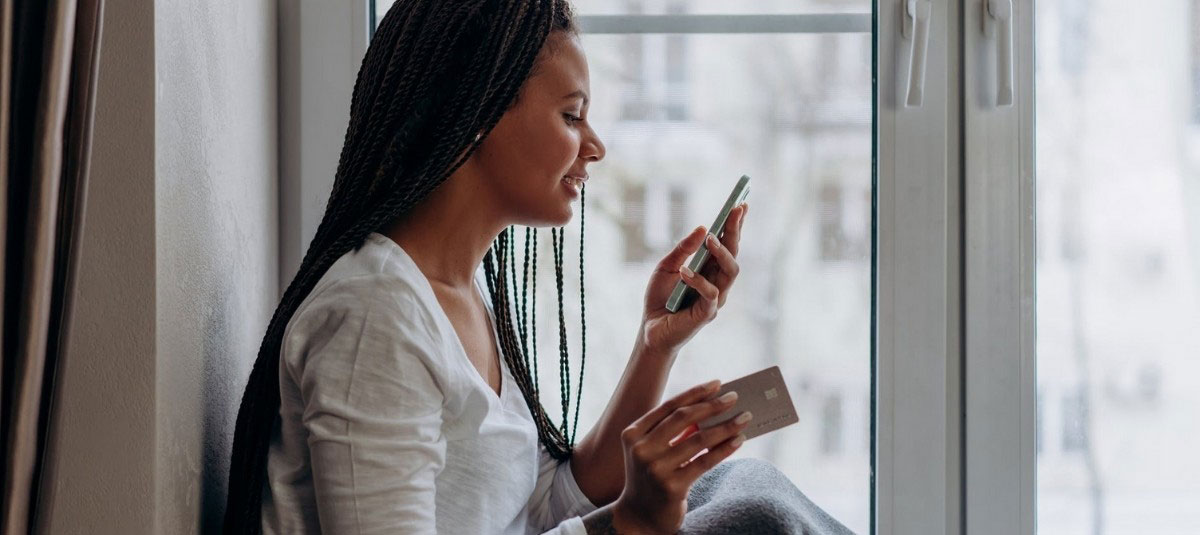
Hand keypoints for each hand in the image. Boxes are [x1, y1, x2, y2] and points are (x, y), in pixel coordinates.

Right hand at [609, 380, 751, 533]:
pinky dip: (725, 449)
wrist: (639, 517)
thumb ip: (673, 431)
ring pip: (698, 440)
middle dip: (712, 405)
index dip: (695, 393)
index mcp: (632, 434)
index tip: (717, 384)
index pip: (669, 406)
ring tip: (744, 418)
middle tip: (734, 398)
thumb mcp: (653, 451)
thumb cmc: (651, 477)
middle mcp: (641, 449)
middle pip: (683, 418)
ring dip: (725, 427)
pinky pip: (705, 462)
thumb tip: (710, 408)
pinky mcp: (671, 487)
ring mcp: (655, 469)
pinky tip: (738, 440)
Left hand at [639, 203, 747, 352]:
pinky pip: (711, 293)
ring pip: (730, 272)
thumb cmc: (660, 298)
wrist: (649, 329)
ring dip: (722, 253)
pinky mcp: (707, 313)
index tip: (740, 203)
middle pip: (734, 254)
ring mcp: (715, 298)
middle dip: (735, 231)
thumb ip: (683, 249)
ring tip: (710, 238)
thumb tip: (702, 227)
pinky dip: (698, 280)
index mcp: (710, 269)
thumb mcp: (666, 267)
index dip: (735, 225)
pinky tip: (685, 271)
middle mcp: (718, 282)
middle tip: (736, 210)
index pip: (727, 244)